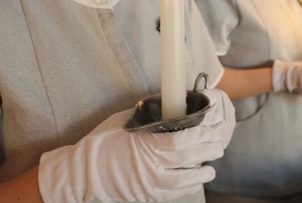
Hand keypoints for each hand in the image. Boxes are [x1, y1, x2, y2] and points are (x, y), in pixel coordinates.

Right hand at [38, 92, 234, 202]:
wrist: (83, 170)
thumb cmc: (102, 140)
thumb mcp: (126, 121)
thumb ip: (148, 117)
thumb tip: (168, 106)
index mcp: (145, 143)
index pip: (181, 139)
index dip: (200, 135)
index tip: (210, 130)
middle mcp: (149, 165)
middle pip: (187, 158)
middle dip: (207, 152)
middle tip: (218, 146)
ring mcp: (147, 183)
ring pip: (184, 180)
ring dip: (201, 173)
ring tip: (211, 168)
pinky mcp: (145, 195)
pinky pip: (172, 194)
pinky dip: (187, 187)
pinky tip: (195, 181)